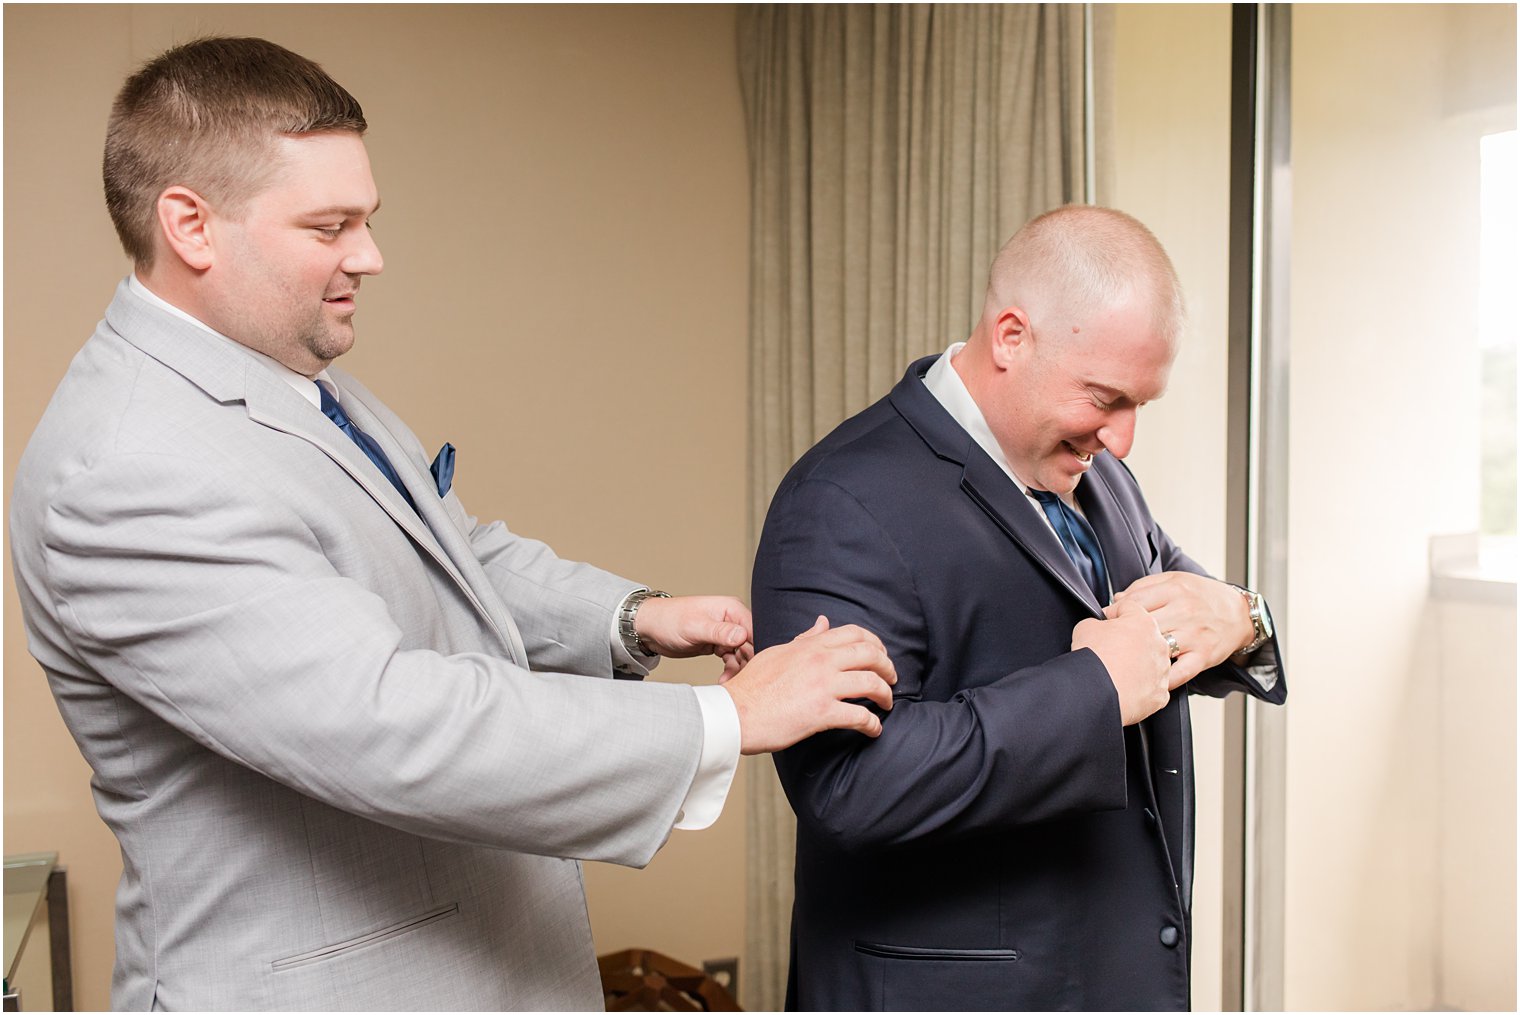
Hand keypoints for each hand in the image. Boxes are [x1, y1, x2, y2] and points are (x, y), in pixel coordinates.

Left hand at [633, 595, 754, 679]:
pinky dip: (730, 670)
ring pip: (743, 655)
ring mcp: (726, 633)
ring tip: (727, 682)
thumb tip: (742, 635)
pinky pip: (733, 660)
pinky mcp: (719, 645)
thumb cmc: (669, 620)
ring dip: (738, 669)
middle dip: (748, 662)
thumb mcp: (694, 627)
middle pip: (752, 644)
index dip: (757, 649)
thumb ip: (719, 632)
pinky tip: (723, 680)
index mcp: (731, 609)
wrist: (650, 628)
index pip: (755, 630)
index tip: (754, 668)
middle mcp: (732, 620)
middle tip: (740, 679)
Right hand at [722, 616, 897, 754]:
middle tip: (891, 679)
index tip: (881, 655)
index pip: (855, 633)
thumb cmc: (752, 686)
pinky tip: (874, 730)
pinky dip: (873, 724)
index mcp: (810, 646)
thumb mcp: (778, 653)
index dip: (875, 643)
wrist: (735, 713)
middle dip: (888, 667)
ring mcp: (823, 686)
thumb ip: (804, 639)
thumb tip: (823, 622)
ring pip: (871, 683)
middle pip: (870, 655)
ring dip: (886, 695)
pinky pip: (860, 716)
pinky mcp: (822, 713)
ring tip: (887, 704)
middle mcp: (821, 661)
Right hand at [1072, 598, 1170, 724]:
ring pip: (1151, 663)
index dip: (1113, 613)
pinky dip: (1140, 687)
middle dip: (1129, 640)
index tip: (1105, 621)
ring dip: (1137, 664)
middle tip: (1110, 647)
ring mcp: (1162, 671)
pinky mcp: (1160, 694)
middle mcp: (1159, 645)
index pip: (1130, 608)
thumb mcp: (1084, 627)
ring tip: (1117, 670)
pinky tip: (1124, 687)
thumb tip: (1097, 628)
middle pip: (1144, 637)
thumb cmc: (1094, 659)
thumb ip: (1096, 622)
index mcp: (1143, 622)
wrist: (1097, 692)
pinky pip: (1151, 687)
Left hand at [1104, 572, 1252, 684]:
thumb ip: (1143, 586)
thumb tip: (1116, 599)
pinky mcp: (1203, 656)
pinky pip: (1179, 672)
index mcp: (1175, 589)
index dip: (1116, 612)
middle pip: (1142, 625)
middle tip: (1114, 640)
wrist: (1240, 614)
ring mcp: (1195, 635)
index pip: (1135, 601)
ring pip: (1157, 647)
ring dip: (1139, 655)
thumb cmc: (1203, 596)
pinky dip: (1163, 678)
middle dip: (1123, 633)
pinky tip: (1151, 677)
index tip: (1109, 619)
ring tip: (1129, 657)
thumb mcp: (1175, 580)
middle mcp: (1185, 611)